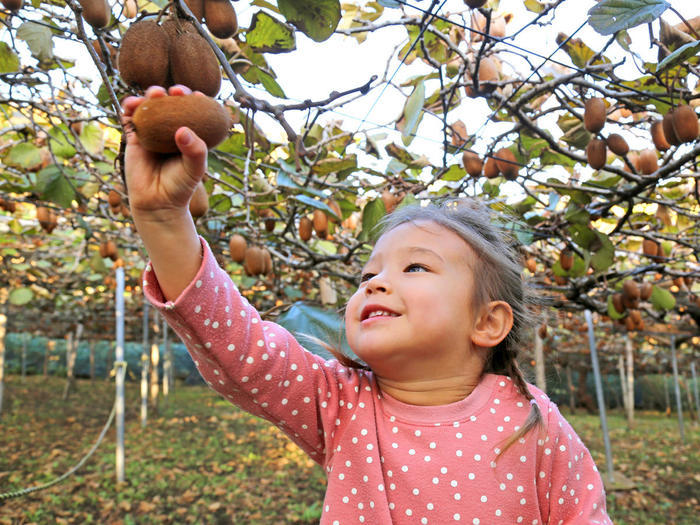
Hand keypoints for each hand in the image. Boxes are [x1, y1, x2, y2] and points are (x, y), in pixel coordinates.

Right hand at [121, 85, 207, 220]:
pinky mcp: (135, 137)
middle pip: (171, 104)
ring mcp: (152, 132)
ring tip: (154, 94)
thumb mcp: (195, 169)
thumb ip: (195, 151)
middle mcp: (171, 130)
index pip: (194, 112)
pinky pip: (130, 118)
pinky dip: (130, 107)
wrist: (157, 202)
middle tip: (176, 92)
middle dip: (174, 93)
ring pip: (151, 107)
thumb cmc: (180, 185)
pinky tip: (132, 105)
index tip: (198, 96)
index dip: (195, 100)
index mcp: (189, 135)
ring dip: (151, 95)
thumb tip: (183, 130)